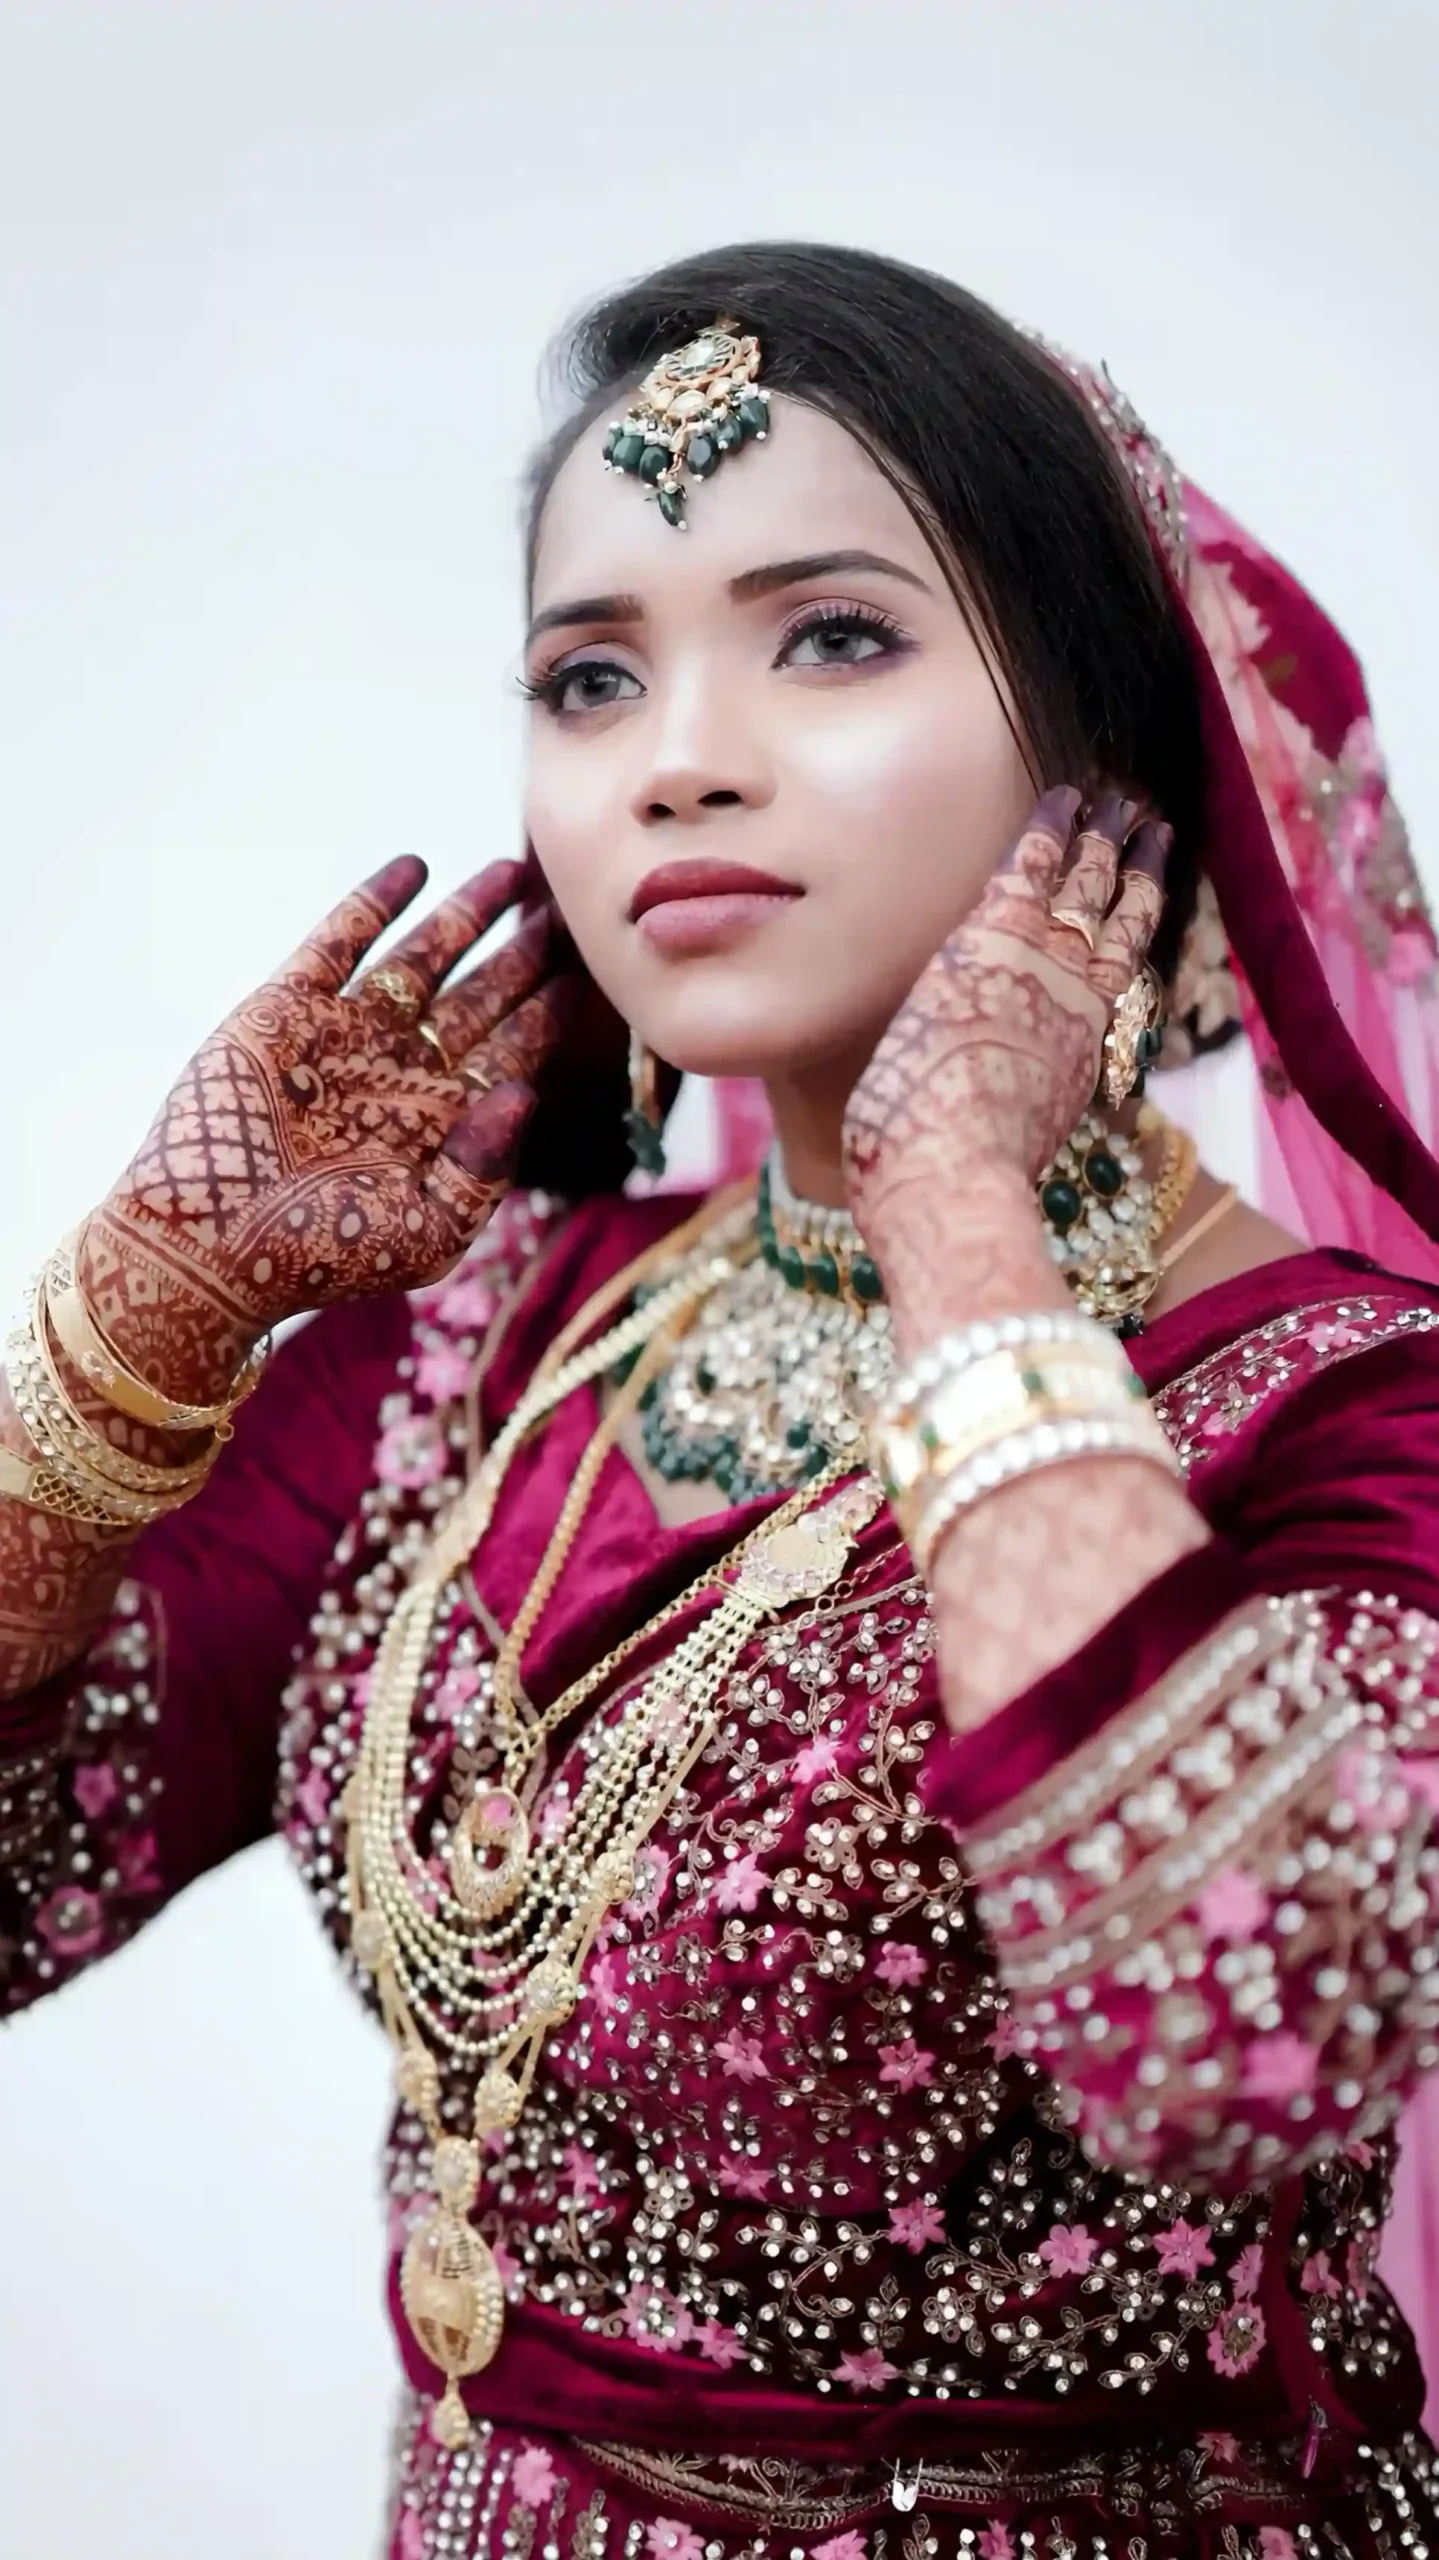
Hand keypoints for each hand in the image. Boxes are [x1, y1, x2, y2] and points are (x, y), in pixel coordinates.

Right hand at [81, 857, 569, 1401]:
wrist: (211, 1245)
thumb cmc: (322, 1257)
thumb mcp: (427, 1233)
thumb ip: (484, 1170)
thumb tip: (526, 1094)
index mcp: (441, 1122)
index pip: (511, 1053)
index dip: (547, 1015)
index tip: (587, 975)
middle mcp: (400, 1069)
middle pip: (481, 997)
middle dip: (522, 956)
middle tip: (566, 913)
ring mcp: (345, 1033)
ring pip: (423, 957)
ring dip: (467, 915)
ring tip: (513, 872)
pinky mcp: (287, 1007)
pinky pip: (340, 941)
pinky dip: (376, 902)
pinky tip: (415, 866)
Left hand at [843, 788, 1168, 1233]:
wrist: (954, 1178)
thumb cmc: (960, 1182)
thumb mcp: (1008, 1139)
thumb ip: (1010, 1106)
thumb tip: (985, 1113)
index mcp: (1083, 1052)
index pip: (1119, 973)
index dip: (1135, 927)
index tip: (1146, 893)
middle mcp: (1079, 1003)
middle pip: (1115, 921)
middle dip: (1130, 868)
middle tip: (1146, 823)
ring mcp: (1042, 967)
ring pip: (1085, 887)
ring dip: (1102, 837)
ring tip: (1118, 798)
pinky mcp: (992, 942)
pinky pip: (1028, 868)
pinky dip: (1049, 829)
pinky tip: (1062, 796)